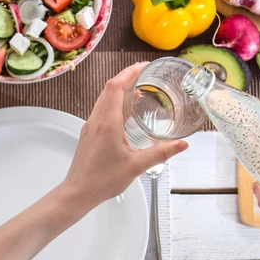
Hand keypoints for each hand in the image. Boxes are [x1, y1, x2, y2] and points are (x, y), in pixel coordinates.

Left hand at [60, 62, 188, 209]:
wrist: (77, 192)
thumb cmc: (102, 181)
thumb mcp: (136, 166)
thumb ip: (161, 153)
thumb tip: (181, 144)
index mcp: (107, 123)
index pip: (116, 86)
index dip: (130, 72)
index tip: (144, 66)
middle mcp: (96, 120)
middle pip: (109, 88)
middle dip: (126, 76)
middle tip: (145, 73)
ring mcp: (90, 126)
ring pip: (104, 98)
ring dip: (119, 89)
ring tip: (138, 88)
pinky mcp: (89, 133)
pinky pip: (101, 109)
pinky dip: (114, 102)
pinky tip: (125, 111)